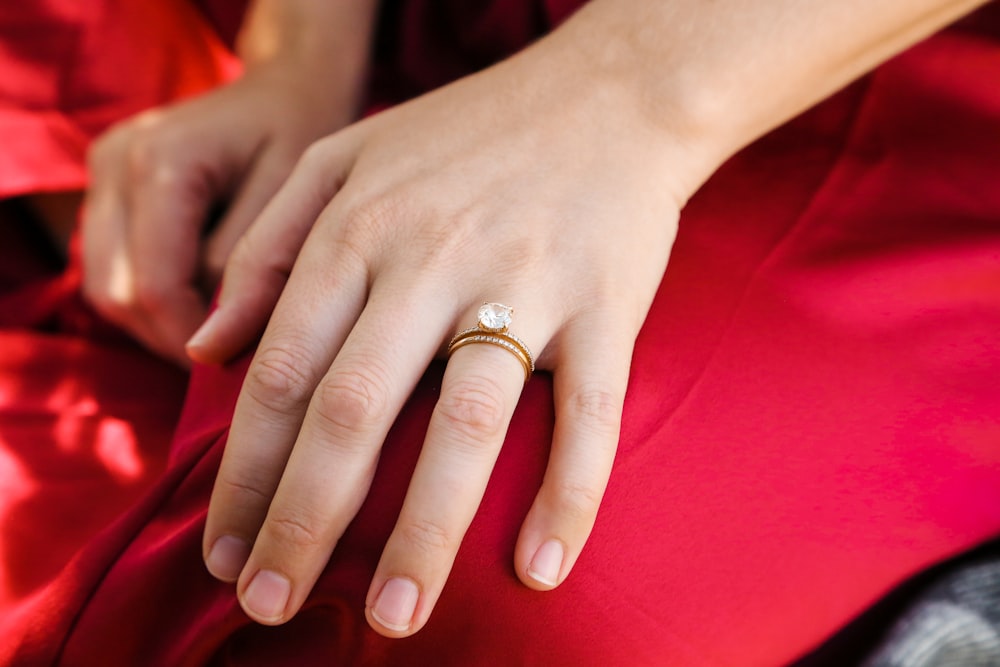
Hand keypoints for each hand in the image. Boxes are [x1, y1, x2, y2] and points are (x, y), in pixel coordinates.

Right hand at [81, 57, 358, 364]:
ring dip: (156, 324)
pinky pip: (112, 269)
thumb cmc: (299, 134)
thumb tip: (217, 335)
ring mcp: (102, 176)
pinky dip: (151, 299)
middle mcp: (115, 165)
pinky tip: (203, 307)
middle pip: (116, 294)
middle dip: (170, 339)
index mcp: (160, 162)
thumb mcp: (293, 195)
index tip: (240, 369)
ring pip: (105, 289)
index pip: (155, 286)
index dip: (193, 340)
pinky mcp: (107, 191)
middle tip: (229, 364)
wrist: (286, 87)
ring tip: (220, 337)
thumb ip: (251, 263)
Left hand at [192, 33, 695, 636]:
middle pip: (353, 411)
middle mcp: (433, 261)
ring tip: (394, 616)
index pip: (284, 373)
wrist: (610, 93)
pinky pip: (587, 416)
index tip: (223, 548)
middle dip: (304, 519)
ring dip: (424, 531)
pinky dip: (567, 496)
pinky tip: (538, 572)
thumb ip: (266, 246)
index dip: (245, 472)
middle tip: (272, 603)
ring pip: (463, 425)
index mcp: (360, 230)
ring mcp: (524, 285)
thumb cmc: (471, 131)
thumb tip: (206, 347)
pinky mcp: (604, 307)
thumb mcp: (344, 156)